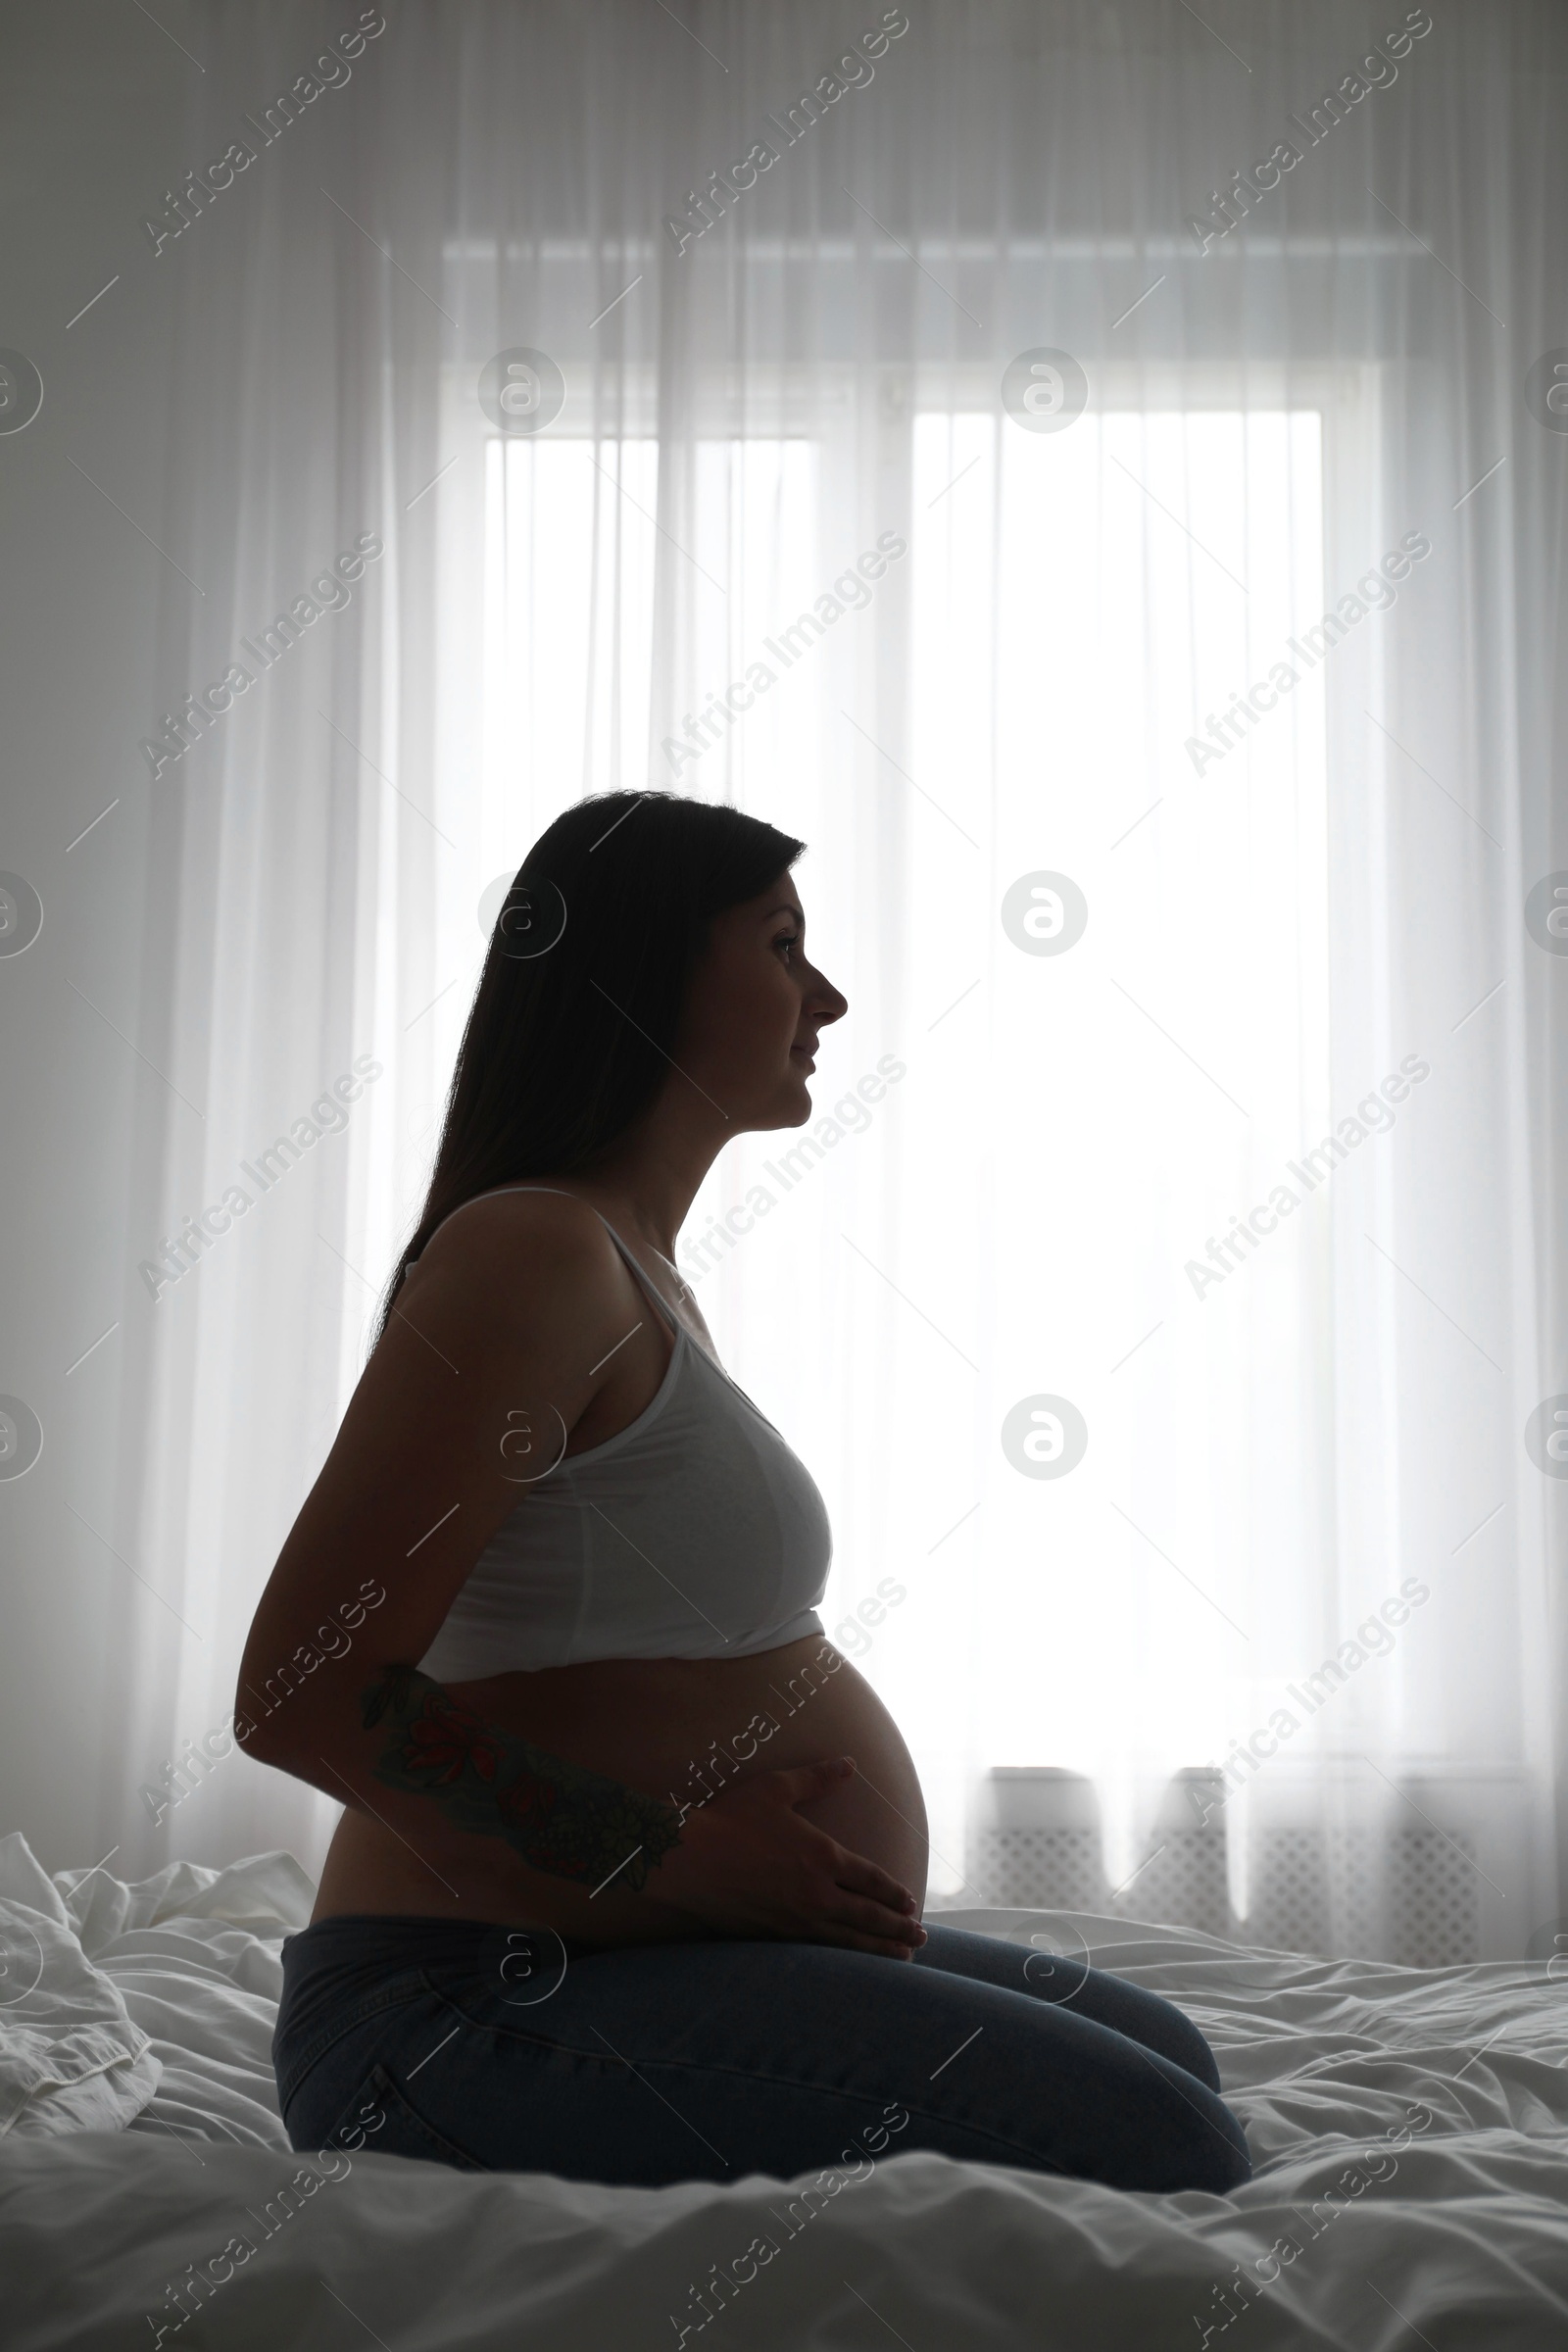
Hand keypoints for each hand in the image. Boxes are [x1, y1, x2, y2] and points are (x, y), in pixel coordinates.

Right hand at [645, 1756, 926, 1958]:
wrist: (689, 1860)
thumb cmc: (731, 1818)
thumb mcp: (776, 1789)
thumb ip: (816, 1778)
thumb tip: (849, 1764)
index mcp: (823, 1856)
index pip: (871, 1878)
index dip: (893, 1892)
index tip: (909, 1902)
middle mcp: (817, 1892)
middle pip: (868, 1915)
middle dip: (897, 1926)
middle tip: (919, 1937)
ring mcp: (796, 1920)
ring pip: (848, 1940)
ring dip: (878, 1948)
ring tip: (901, 1957)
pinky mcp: (774, 1936)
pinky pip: (818, 1952)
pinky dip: (842, 1959)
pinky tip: (849, 1964)